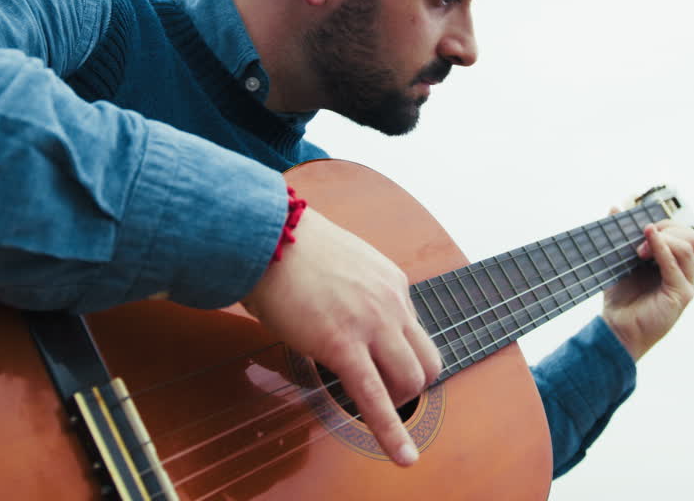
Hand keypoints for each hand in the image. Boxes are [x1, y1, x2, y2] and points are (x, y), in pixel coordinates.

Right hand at [241, 206, 441, 466]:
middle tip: (384, 393)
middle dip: (409, 383)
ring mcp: (372, 324)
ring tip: (378, 412)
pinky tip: (402, 456)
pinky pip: (374, 398)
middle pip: (427, 359)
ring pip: (411, 380)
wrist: (266, 236)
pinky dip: (390, 432)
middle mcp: (392, 302)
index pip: (413, 330)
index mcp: (391, 282)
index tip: (381, 365)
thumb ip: (355, 291)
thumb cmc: (288, 249)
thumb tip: (341, 311)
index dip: (397, 354)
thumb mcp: (341, 264)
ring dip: (398, 402)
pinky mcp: (343, 345)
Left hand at [601, 209, 693, 360]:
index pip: (683, 233)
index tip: (639, 227)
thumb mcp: (620, 260)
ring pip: (689, 247)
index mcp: (675, 263)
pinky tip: (648, 244)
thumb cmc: (621, 297)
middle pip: (692, 236)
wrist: (616, 327)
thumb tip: (615, 208)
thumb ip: (620, 236)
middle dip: (667, 228)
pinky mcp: (681, 295)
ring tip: (640, 249)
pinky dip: (663, 249)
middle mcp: (684, 272)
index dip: (664, 224)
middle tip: (642, 236)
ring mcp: (686, 284)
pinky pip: (677, 265)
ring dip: (664, 239)